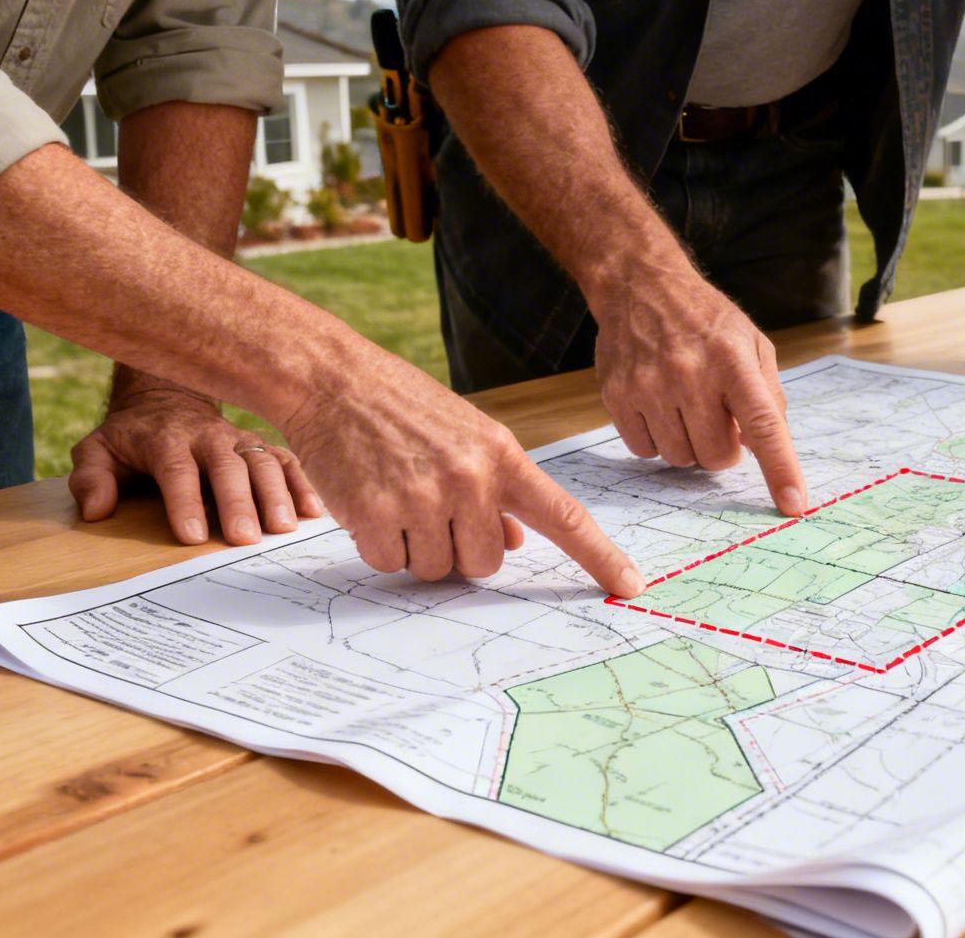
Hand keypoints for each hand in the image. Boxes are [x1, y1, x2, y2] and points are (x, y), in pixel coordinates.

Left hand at [71, 386, 323, 544]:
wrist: (168, 401)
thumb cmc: (132, 438)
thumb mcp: (97, 451)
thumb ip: (91, 478)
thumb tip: (97, 511)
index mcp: (166, 439)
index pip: (178, 470)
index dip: (186, 502)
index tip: (194, 536)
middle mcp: (208, 437)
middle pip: (228, 468)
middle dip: (238, 502)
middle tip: (246, 539)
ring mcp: (240, 439)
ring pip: (262, 462)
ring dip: (277, 494)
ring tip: (285, 528)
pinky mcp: (261, 446)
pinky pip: (286, 461)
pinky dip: (302, 483)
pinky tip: (314, 511)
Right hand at [279, 350, 644, 594]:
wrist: (333, 378)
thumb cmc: (404, 407)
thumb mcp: (467, 435)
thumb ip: (497, 487)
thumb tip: (516, 541)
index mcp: (503, 456)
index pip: (564, 515)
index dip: (599, 556)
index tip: (631, 586)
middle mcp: (471, 478)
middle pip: (487, 562)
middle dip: (460, 547)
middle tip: (431, 506)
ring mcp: (424, 497)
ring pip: (437, 568)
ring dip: (417, 546)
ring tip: (397, 494)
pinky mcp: (377, 514)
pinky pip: (391, 563)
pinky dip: (380, 545)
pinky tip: (370, 501)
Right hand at [591, 276, 807, 516]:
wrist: (640, 285)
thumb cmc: (705, 319)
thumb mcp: (752, 342)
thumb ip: (768, 395)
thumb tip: (767, 449)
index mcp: (733, 360)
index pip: (763, 424)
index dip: (780, 468)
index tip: (793, 504)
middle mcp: (690, 374)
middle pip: (716, 456)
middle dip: (723, 449)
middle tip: (718, 421)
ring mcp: (649, 386)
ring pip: (680, 459)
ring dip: (689, 444)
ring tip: (686, 408)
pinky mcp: (617, 396)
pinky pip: (644, 451)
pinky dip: (657, 440)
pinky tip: (658, 408)